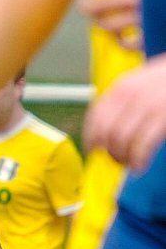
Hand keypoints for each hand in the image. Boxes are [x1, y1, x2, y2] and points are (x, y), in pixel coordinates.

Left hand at [60, 0, 141, 49]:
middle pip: (97, 8)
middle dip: (88, 7)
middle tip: (84, 5)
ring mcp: (146, 17)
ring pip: (109, 27)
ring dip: (101, 24)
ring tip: (100, 20)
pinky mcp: (156, 31)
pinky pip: (130, 43)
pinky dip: (122, 41)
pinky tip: (120, 36)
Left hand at [84, 54, 165, 171]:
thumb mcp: (144, 83)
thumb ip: (125, 101)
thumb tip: (106, 129)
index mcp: (122, 86)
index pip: (95, 116)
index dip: (91, 137)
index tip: (93, 151)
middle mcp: (130, 95)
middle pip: (105, 131)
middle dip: (107, 151)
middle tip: (117, 160)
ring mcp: (148, 105)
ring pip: (119, 140)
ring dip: (122, 158)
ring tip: (131, 164)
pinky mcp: (163, 116)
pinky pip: (141, 145)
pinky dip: (137, 159)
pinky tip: (140, 165)